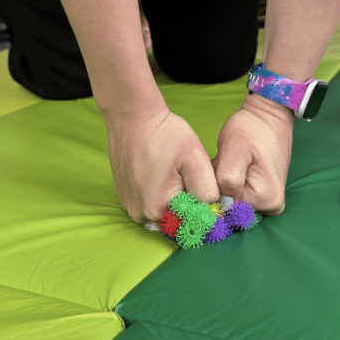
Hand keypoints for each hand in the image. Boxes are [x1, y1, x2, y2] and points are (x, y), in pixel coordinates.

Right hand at [106, 108, 219, 223]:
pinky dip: (157, 191)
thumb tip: (214, 208)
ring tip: (172, 170)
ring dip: (172, 196)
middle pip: (175, 218)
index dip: (201, 206)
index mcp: (158, 209)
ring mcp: (129, 205)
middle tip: (186, 173)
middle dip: (186, 200)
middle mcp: (140, 214)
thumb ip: (209, 190)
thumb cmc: (165, 135)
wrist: (133, 117)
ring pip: (162, 210)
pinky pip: (147, 201)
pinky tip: (160, 171)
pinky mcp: (124, 195)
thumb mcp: (196, 160)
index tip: (201, 183)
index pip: (190, 222)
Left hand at [211, 94, 294, 215]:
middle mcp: (270, 207)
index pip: (226, 207)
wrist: (267, 117)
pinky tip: (230, 166)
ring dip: (222, 182)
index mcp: (265, 199)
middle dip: (218, 185)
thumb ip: (227, 178)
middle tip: (223, 161)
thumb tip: (220, 203)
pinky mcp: (262, 195)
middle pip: (229, 205)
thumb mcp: (235, 149)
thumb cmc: (251, 129)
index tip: (219, 167)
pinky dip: (228, 182)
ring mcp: (267, 202)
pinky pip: (236, 194)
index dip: (214, 189)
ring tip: (228, 161)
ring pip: (230, 199)